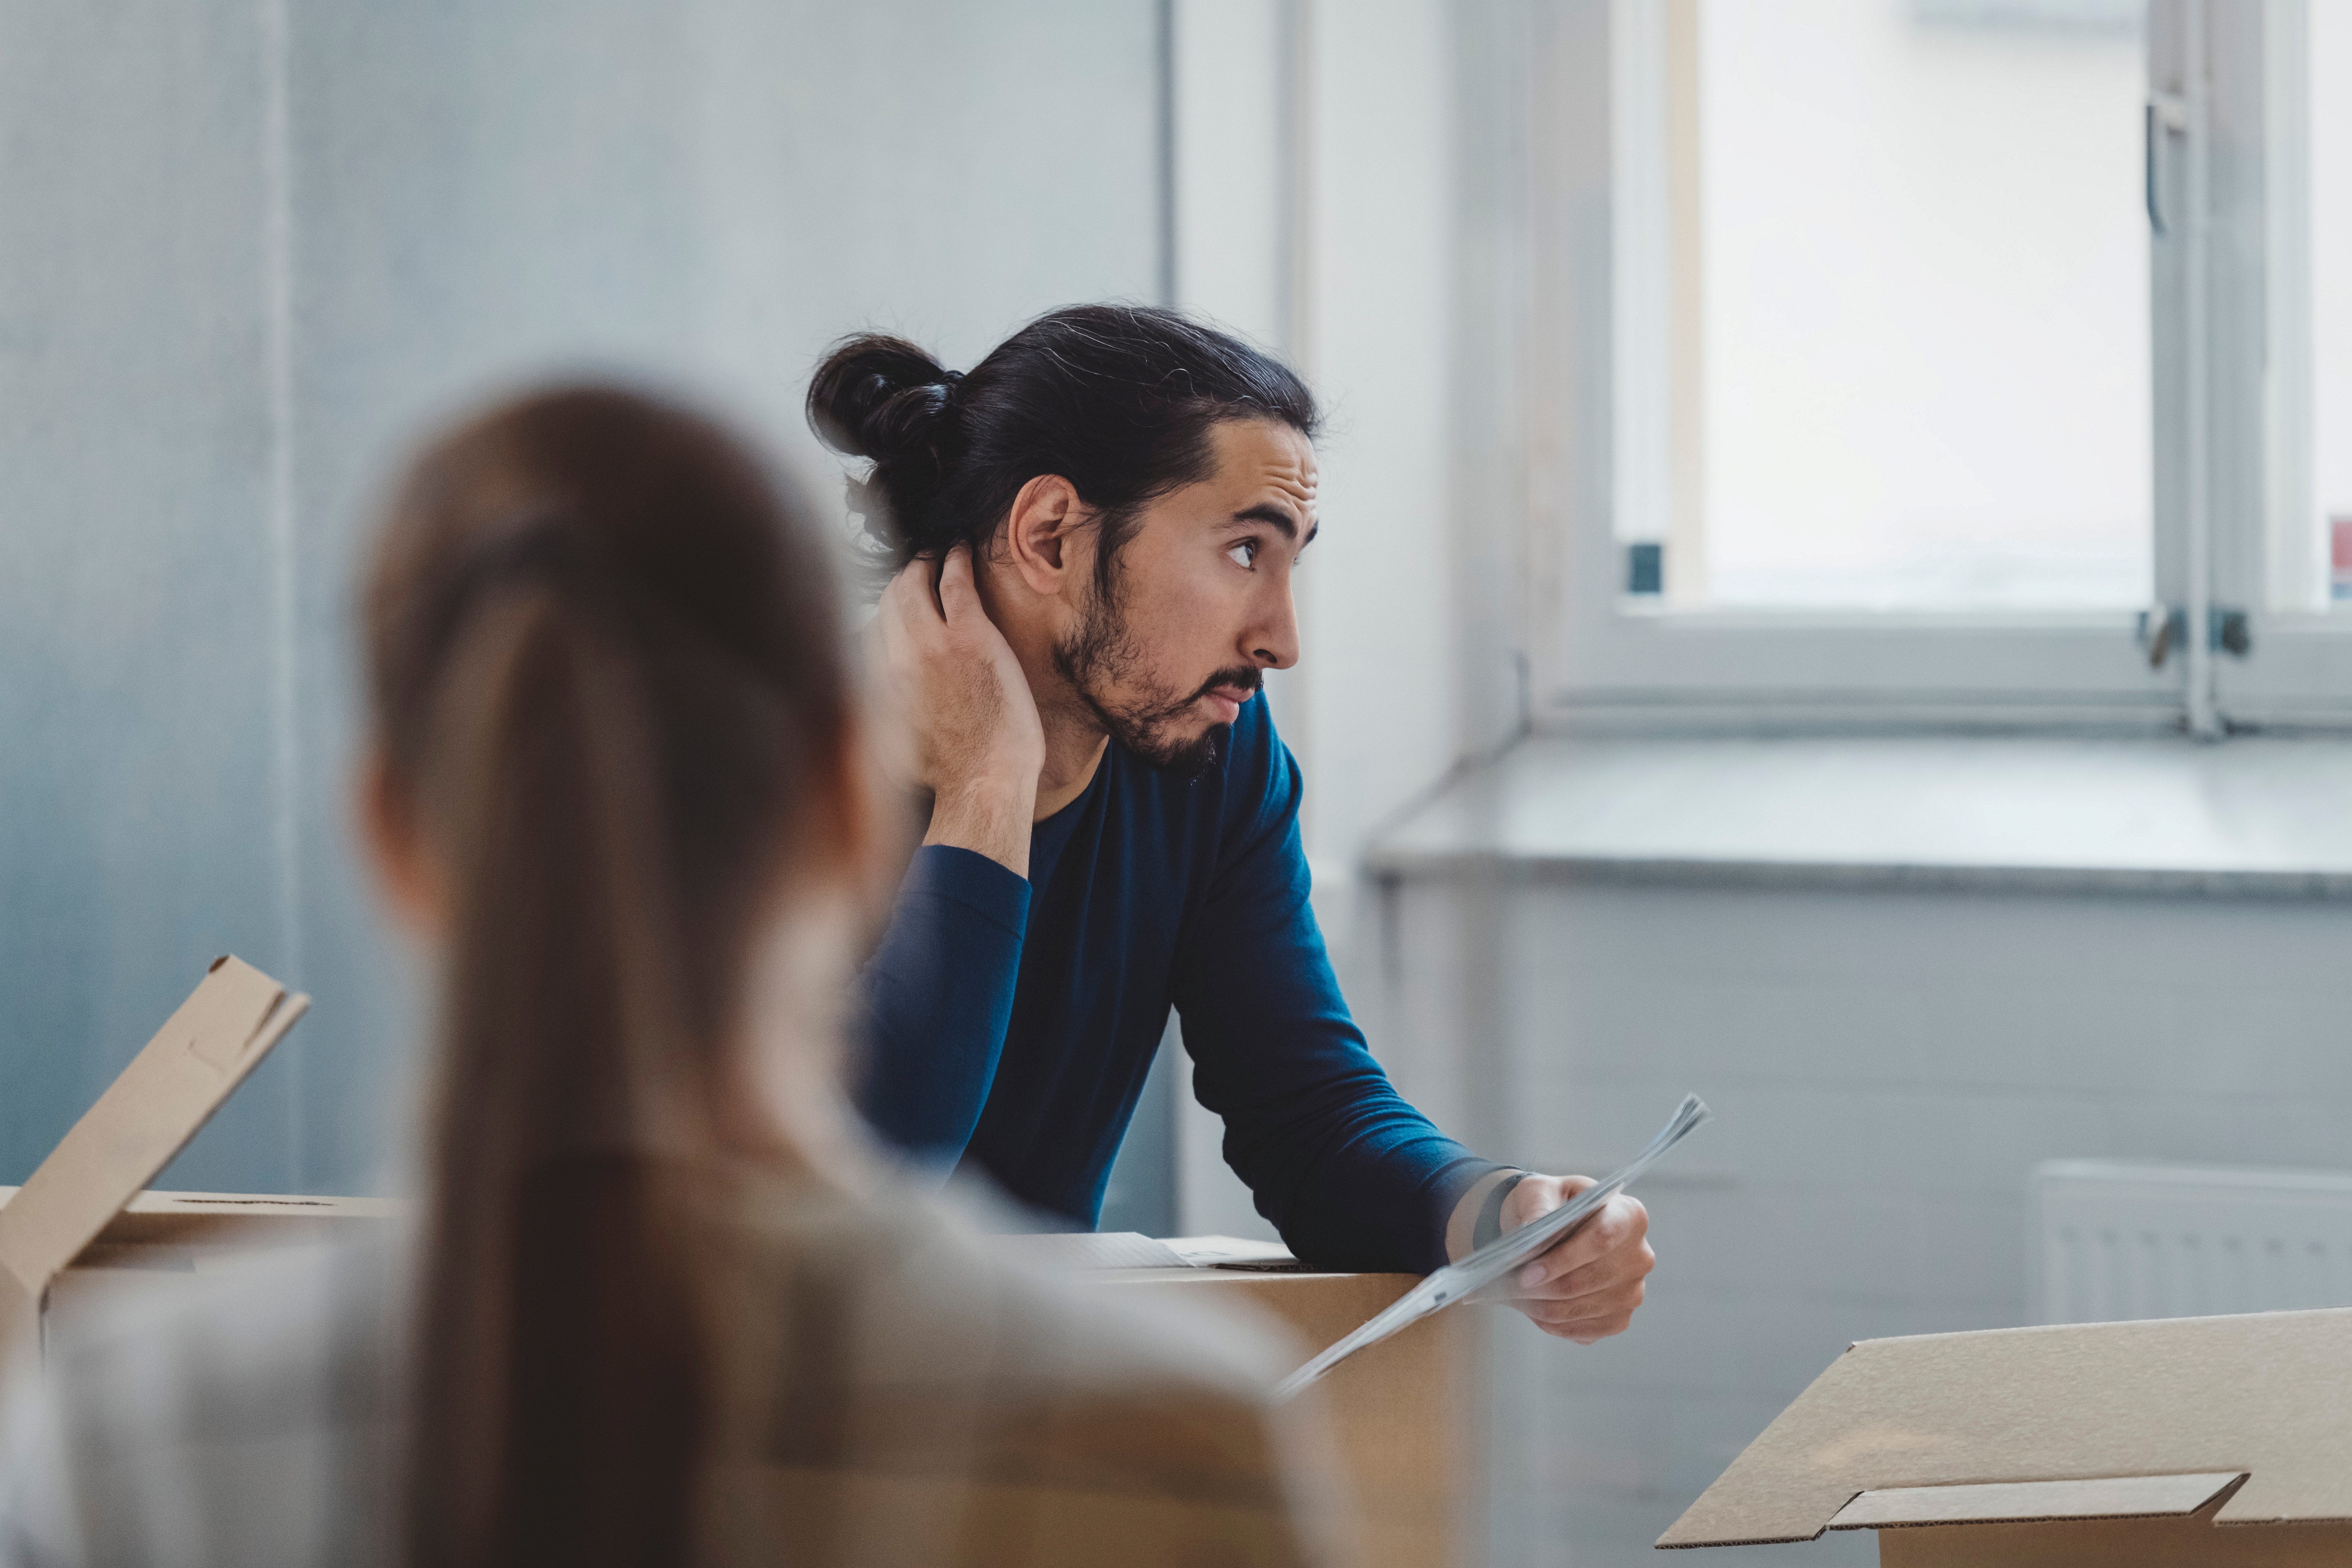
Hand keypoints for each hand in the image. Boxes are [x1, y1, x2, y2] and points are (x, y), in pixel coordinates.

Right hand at [874, 544, 1044, 876]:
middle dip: (900, 581)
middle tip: (917, 568)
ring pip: (913, 582)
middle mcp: (891, 658)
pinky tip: (960, 549)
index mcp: (871, 685)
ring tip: (935, 554)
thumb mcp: (887, 752)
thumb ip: (873, 719)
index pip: (865, 631)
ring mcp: (930, 644)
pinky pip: (954, 581)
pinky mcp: (969, 636)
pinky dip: (954, 559)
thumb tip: (862, 706)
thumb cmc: (946, 778)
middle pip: (886, 600)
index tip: (896, 609)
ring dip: (924, 562)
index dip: (883, 615)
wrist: (983, 786)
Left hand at [1466, 1173, 1653, 1343]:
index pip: (1602, 1240)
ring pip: (1579, 1309)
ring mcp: (1632, 1291)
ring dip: (1539, 1306)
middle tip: (1504, 1287)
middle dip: (1541, 1288)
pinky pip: (1581, 1331)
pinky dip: (1550, 1323)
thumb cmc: (1550, 1204)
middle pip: (1588, 1280)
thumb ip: (1538, 1207)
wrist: (1552, 1228)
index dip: (1563, 1259)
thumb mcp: (1540, 1191)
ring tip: (1509, 1294)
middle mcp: (1639, 1256)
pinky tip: (1530, 1306)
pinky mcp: (1619, 1319)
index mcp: (1629, 1216)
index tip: (1527, 1273)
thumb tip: (1532, 1231)